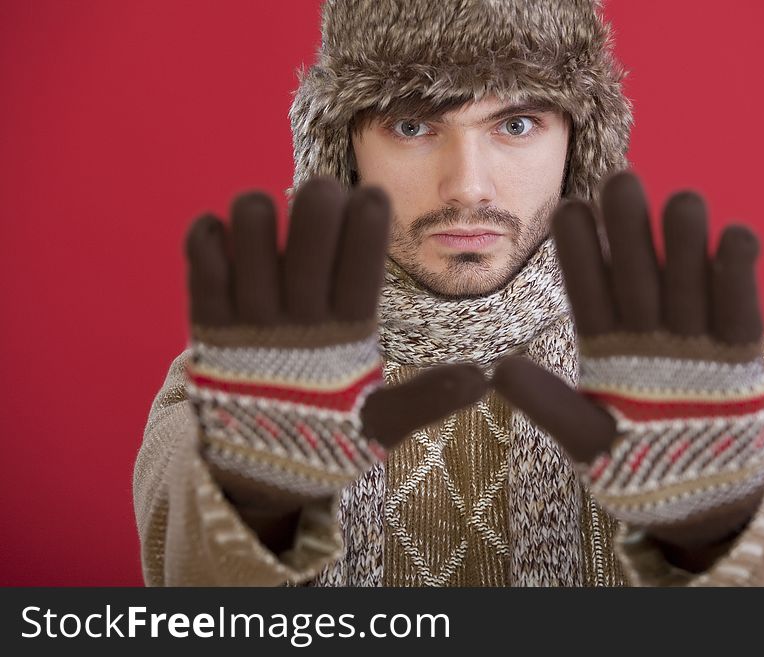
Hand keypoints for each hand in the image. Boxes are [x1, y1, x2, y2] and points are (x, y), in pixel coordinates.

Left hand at [185, 177, 486, 513]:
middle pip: (309, 226)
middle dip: (321, 198)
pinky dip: (209, 234)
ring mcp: (247, 318)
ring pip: (251, 227)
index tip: (373, 198)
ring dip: (260, 211)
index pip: (363, 261)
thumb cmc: (325, 434)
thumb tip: (486, 378)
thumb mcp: (382, 422)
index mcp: (347, 339)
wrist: (250, 472)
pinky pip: (200, 252)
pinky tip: (227, 240)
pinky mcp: (206, 321)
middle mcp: (297, 320)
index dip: (369, 218)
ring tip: (269, 222)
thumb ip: (429, 397)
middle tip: (325, 200)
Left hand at [493, 171, 763, 557]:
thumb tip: (498, 372)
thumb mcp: (585, 440)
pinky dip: (738, 270)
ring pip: (687, 275)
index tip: (568, 209)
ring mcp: (693, 337)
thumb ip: (550, 406)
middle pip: (636, 269)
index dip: (579, 250)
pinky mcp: (738, 352)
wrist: (697, 498)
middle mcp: (646, 329)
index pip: (587, 288)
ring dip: (684, 239)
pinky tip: (733, 234)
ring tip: (680, 199)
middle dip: (629, 228)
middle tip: (620, 179)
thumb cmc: (633, 467)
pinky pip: (740, 305)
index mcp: (604, 343)